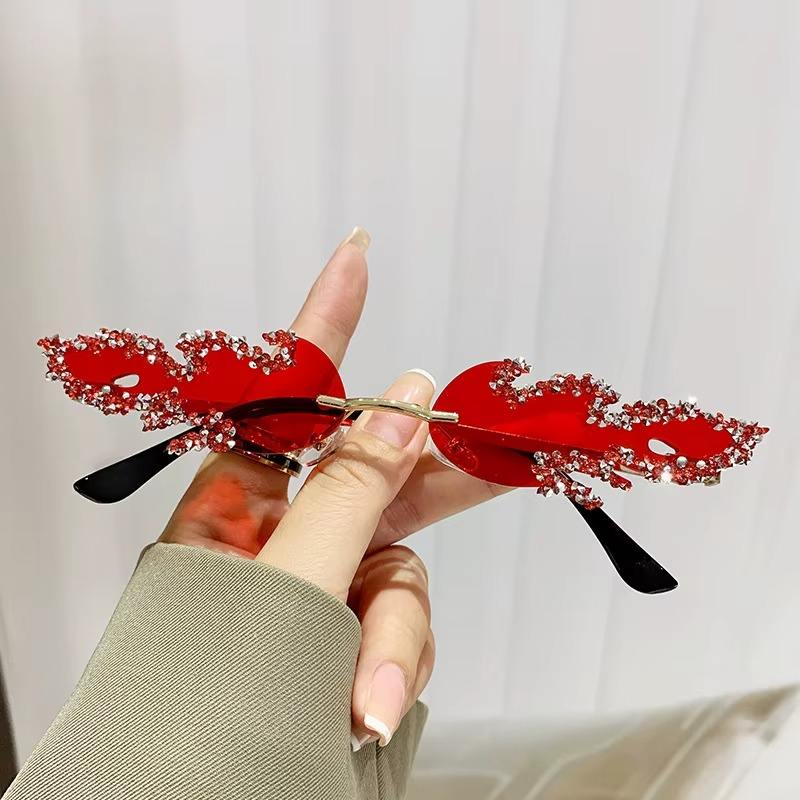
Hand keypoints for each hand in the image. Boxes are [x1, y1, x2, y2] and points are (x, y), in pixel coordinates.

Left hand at [160, 228, 509, 745]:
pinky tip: (362, 715)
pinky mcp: (350, 637)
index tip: (357, 254)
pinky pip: (400, 634)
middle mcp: (284, 534)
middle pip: (378, 475)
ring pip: (401, 578)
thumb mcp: (288, 583)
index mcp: (238, 502)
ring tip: (362, 703)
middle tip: (506, 437)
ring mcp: (321, 586)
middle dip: (441, 470)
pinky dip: (391, 672)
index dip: (326, 317)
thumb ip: (351, 490)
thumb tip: (402, 395)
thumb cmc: (208, 694)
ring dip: (394, 640)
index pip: (287, 390)